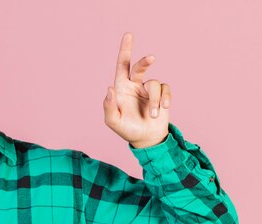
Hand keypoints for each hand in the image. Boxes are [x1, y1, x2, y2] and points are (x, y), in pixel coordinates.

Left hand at [103, 32, 170, 148]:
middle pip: (140, 66)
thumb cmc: (126, 129)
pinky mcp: (162, 95)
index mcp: (121, 88)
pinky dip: (165, 99)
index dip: (125, 50)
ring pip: (154, 84)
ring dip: (154, 101)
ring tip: (152, 115)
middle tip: (151, 58)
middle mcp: (135, 85)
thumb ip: (109, 106)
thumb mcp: (113, 121)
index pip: (122, 66)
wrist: (146, 139)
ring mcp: (149, 89)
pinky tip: (164, 109)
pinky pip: (166, 89)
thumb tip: (109, 88)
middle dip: (145, 61)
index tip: (128, 35)